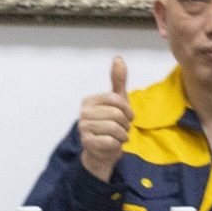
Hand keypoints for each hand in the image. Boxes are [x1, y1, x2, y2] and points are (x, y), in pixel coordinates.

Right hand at [78, 58, 135, 181]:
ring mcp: (83, 128)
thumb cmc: (110, 124)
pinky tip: (113, 144)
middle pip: (116, 114)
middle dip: (125, 124)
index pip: (115, 99)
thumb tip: (118, 58)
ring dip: (122, 135)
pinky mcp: (87, 143)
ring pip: (114, 128)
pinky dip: (117, 144)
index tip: (128, 117)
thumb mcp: (117, 101)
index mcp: (89, 101)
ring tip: (118, 136)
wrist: (102, 152)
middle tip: (122, 129)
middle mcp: (83, 113)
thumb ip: (118, 80)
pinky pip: (110, 141)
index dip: (127, 110)